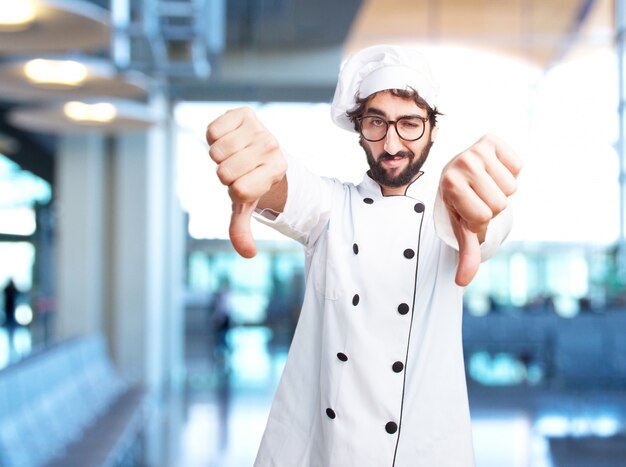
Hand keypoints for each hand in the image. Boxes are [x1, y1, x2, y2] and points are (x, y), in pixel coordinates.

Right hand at [206, 107, 286, 257]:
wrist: (258, 148)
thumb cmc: (251, 179)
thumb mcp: (246, 205)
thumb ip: (242, 230)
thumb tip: (248, 254)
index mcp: (278, 170)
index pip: (239, 190)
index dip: (234, 190)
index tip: (246, 183)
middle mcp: (272, 147)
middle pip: (224, 171)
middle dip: (225, 173)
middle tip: (239, 168)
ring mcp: (259, 129)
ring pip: (216, 151)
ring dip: (219, 155)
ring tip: (234, 153)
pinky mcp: (244, 113)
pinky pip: (212, 130)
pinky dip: (214, 137)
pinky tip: (228, 138)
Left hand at [439, 134, 521, 285]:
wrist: (455, 172)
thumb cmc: (459, 202)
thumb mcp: (461, 226)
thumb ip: (466, 253)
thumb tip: (462, 282)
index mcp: (450, 185)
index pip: (483, 217)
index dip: (480, 220)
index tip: (467, 210)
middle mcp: (461, 163)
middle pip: (500, 203)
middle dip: (492, 206)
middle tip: (477, 197)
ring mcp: (475, 149)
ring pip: (511, 186)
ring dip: (501, 189)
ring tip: (484, 184)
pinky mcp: (491, 139)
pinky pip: (517, 165)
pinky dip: (510, 170)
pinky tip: (493, 170)